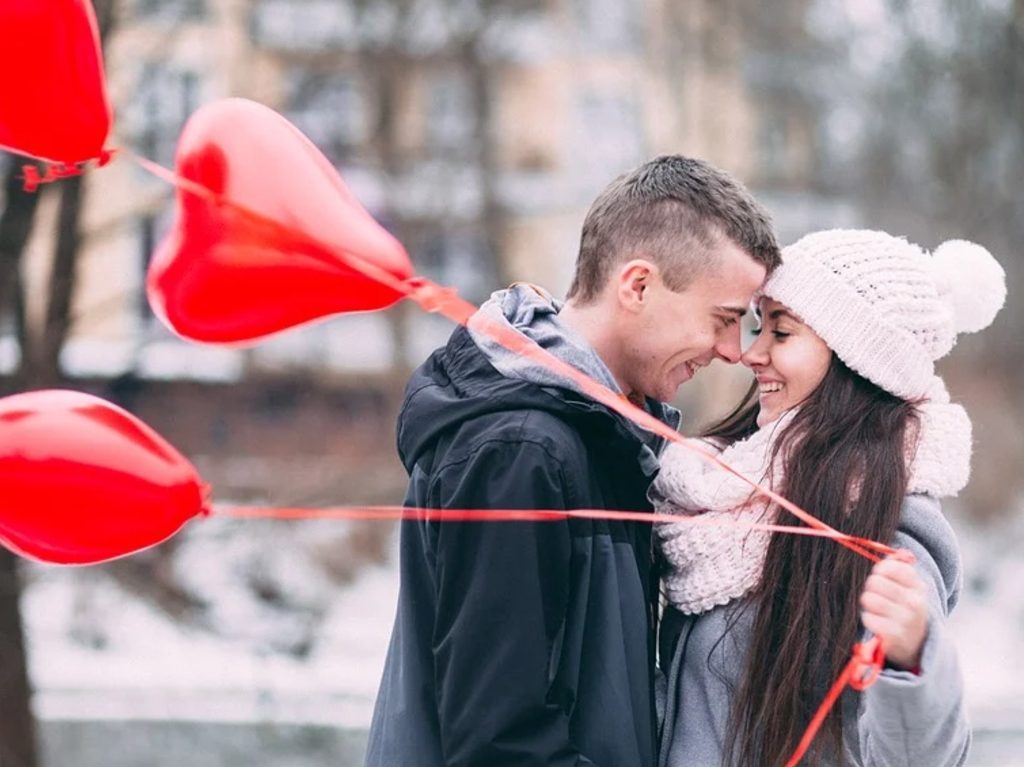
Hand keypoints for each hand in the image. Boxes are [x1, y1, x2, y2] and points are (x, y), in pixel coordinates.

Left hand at [859, 553, 928, 670]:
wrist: (918, 643)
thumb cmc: (908, 608)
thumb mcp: (911, 587)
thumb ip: (900, 567)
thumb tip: (891, 552)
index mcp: (919, 587)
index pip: (891, 566)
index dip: (881, 569)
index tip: (882, 576)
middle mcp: (914, 602)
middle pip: (875, 581)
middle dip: (871, 587)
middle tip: (878, 594)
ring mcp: (905, 620)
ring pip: (869, 599)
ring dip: (869, 602)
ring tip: (878, 608)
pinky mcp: (893, 635)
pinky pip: (867, 618)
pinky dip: (869, 619)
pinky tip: (879, 622)